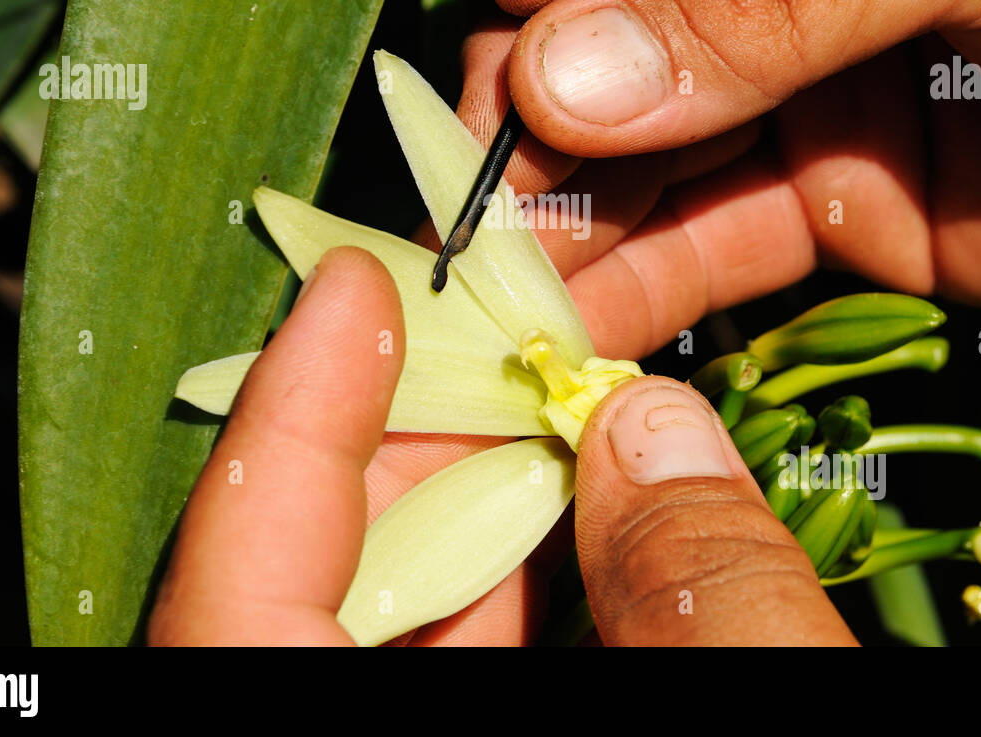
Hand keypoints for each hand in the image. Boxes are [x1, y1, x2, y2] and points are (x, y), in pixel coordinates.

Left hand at [148, 248, 852, 644]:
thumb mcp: (738, 708)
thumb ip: (702, 600)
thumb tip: (656, 433)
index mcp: (322, 729)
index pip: (241, 587)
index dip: (291, 423)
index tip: (346, 287)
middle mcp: (361, 710)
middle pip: (338, 563)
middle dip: (420, 417)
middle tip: (487, 298)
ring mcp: (431, 713)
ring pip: (419, 595)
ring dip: (492, 478)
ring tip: (555, 360)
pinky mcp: (508, 706)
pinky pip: (488, 632)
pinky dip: (534, 559)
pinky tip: (597, 482)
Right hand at [459, 0, 980, 357]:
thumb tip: (570, 74)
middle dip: (538, 87)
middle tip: (491, 174)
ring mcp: (789, 65)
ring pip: (638, 130)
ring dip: (571, 204)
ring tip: (514, 273)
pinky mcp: (822, 184)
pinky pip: (708, 227)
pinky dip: (646, 275)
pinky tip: (586, 309)